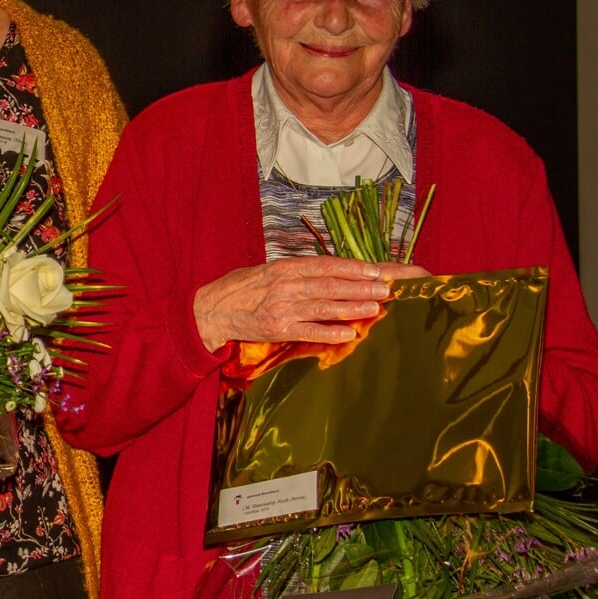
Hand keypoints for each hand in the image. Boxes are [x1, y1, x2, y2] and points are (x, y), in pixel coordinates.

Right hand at [192, 256, 424, 351]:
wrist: (211, 310)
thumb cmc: (242, 288)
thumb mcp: (268, 271)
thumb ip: (296, 272)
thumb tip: (330, 272)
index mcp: (285, 268)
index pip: (325, 265)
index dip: (352, 268)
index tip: (375, 271)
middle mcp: (285, 286)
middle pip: (330, 285)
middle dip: (361, 287)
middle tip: (386, 289)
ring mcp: (282, 308)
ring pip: (324, 307)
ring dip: (352, 307)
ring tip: (375, 307)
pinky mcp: (278, 329)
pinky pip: (309, 331)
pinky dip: (331, 332)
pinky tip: (350, 333)